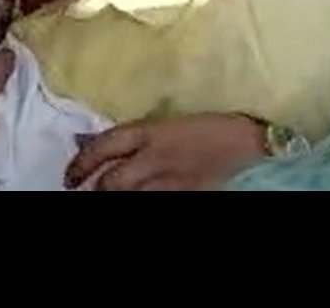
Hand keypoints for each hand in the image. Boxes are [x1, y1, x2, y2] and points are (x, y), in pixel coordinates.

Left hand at [65, 113, 266, 190]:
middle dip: (92, 188)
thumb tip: (110, 152)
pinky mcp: (185, 196)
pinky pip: (152, 203)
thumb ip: (142, 138)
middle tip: (82, 193)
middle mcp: (153, 157)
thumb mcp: (172, 126)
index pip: (101, 146)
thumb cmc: (216, 131)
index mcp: (149, 131)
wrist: (258, 148)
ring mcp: (169, 182)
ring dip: (110, 197)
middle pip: (109, 179)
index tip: (70, 175)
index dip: (80, 163)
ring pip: (125, 195)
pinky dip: (140, 202)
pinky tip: (137, 202)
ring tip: (102, 198)